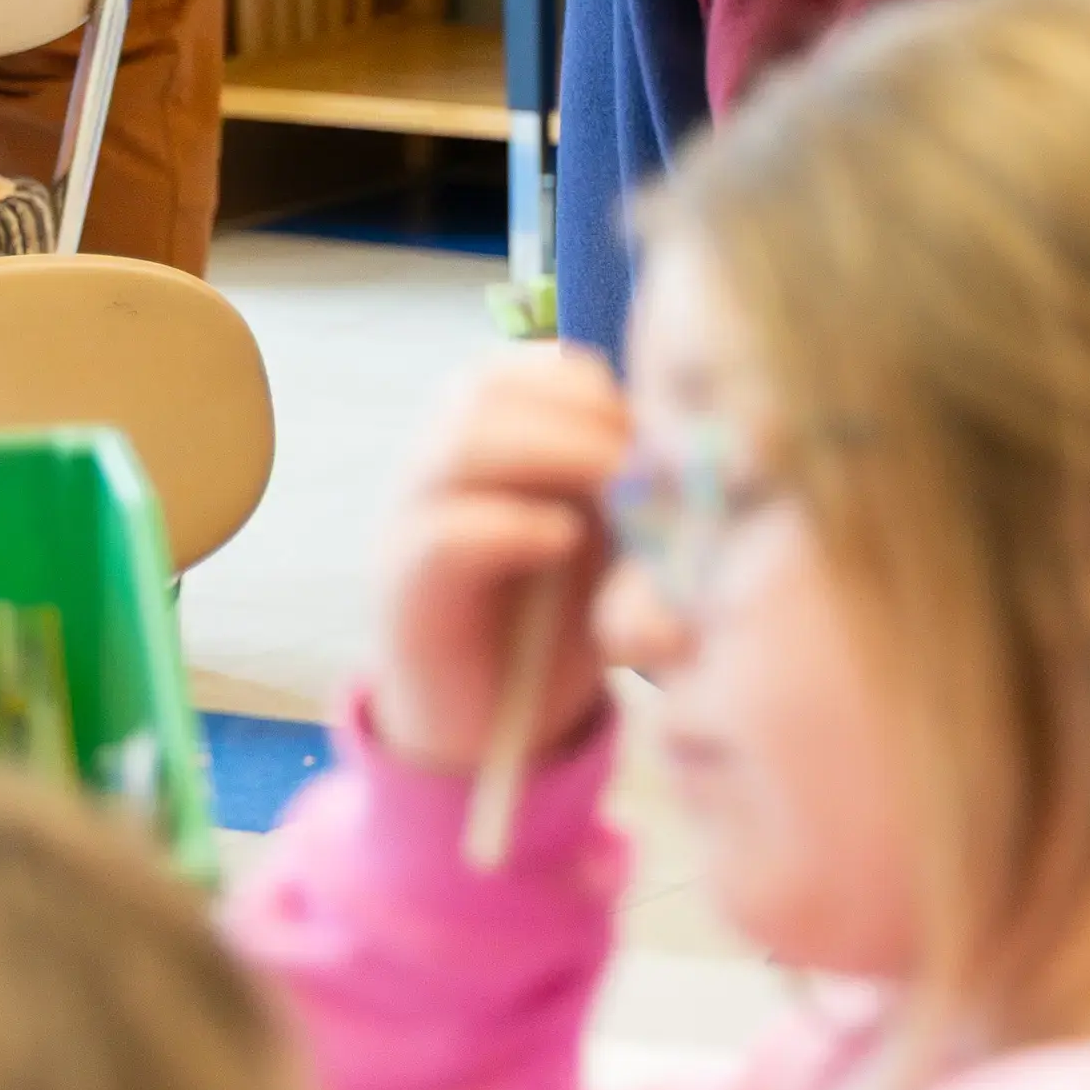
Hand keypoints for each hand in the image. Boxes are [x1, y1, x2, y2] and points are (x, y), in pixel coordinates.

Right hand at [371, 348, 626, 772]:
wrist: (492, 723)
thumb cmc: (555, 615)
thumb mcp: (604, 531)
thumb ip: (624, 477)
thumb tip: (686, 431)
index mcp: (473, 440)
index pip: (517, 366)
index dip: (586, 385)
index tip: (647, 425)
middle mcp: (428, 470)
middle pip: (480, 388)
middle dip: (574, 410)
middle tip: (639, 457)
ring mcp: (405, 527)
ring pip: (456, 445)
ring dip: (549, 452)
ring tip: (613, 487)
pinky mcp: (403, 595)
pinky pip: (443, 535)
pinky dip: (513, 527)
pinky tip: (565, 541)